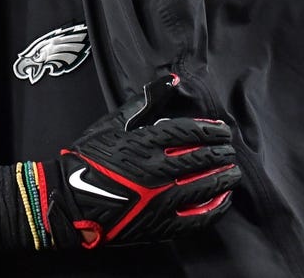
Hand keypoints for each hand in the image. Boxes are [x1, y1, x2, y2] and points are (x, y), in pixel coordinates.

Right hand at [45, 75, 240, 248]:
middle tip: (230, 150)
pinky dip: (215, 208)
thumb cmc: (88, 158)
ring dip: (223, 177)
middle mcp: (156, 169)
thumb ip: (143, 102)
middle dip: (221, 152)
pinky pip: (198, 217)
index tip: (222, 130)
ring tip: (232, 172)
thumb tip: (171, 79)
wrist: (70, 200)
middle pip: (202, 157)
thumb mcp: (111, 123)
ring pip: (205, 186)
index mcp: (144, 142)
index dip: (211, 129)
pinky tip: (223, 199)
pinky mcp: (161, 224)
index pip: (190, 132)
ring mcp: (160, 199)